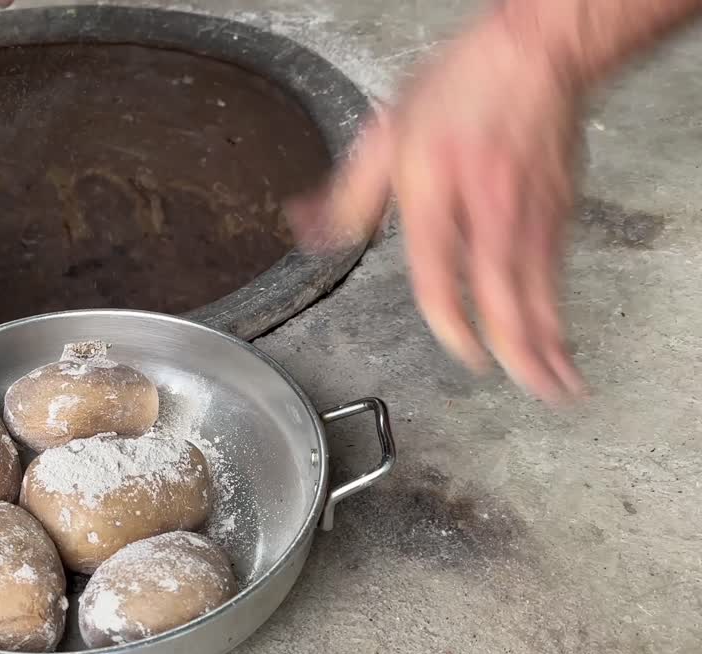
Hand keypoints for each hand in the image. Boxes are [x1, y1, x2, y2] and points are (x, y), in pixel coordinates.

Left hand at [287, 9, 587, 404]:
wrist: (531, 52)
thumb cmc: (457, 89)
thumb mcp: (384, 136)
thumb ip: (347, 196)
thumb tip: (308, 231)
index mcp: (432, 185)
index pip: (440, 264)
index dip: (452, 315)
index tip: (460, 349)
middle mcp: (483, 202)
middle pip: (503, 286)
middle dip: (516, 346)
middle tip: (522, 387)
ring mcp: (525, 207)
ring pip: (539, 286)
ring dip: (547, 341)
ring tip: (554, 387)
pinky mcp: (557, 207)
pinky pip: (555, 272)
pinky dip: (559, 312)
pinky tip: (559, 340)